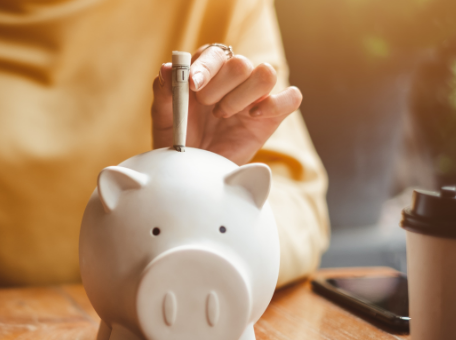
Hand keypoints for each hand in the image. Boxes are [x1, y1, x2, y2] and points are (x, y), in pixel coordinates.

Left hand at [151, 44, 302, 164]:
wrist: (191, 169)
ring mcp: (255, 95)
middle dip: (219, 86)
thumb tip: (168, 67)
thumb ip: (164, 90)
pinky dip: (275, 103)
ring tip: (222, 115)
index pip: (215, 53)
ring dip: (242, 96)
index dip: (206, 67)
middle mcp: (235, 77)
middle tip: (206, 106)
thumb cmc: (177, 138)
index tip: (192, 85)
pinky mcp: (272, 115)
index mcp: (209, 69)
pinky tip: (251, 116)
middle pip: (241, 63)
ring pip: (266, 74)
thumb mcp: (164, 115)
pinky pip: (291, 97)